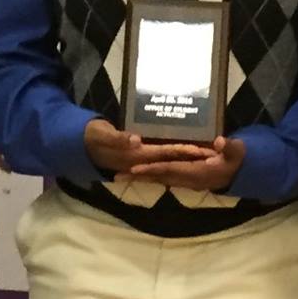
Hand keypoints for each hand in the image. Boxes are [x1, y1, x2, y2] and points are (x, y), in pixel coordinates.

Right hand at [82, 118, 211, 178]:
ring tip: (208, 156)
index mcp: (138, 153)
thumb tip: (137, 141)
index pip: (168, 153)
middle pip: (174, 160)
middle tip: (217, 152)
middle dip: (193, 157)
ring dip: (186, 160)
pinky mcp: (138, 158)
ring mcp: (141, 161)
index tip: (207, 150)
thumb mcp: (101, 135)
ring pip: (169, 163)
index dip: (186, 152)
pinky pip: (160, 161)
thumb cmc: (91, 137)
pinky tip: (182, 155)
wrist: (80, 146)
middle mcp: (143, 160)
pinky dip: (173, 159)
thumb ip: (117, 138)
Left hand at [127, 134, 245, 193]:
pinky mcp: (184, 178)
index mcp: (196, 172)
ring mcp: (185, 180)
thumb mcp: (237, 153)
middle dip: (138, 177)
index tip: (135, 168)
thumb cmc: (236, 161)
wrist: (239, 173)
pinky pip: (164, 178)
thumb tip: (220, 141)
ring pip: (158, 180)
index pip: (169, 169)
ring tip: (120, 176)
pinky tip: (139, 173)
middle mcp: (186, 179)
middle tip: (116, 176)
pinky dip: (150, 176)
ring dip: (140, 178)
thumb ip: (230, 148)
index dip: (152, 169)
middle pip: (158, 178)